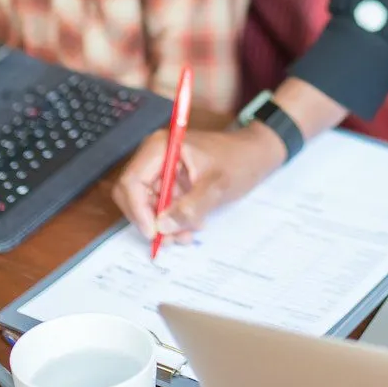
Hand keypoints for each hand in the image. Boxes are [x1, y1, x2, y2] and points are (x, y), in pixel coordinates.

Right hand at [110, 124, 284, 244]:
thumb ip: (190, 207)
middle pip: (134, 196)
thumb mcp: (217, 186)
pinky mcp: (169, 183)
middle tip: (172, 239)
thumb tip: (163, 227)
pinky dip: (173, 221)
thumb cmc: (238, 161)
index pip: (132, 182)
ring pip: (147, 206)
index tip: (154, 233)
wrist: (255, 155)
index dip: (138, 211)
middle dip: (151, 221)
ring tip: (188, 233)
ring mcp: (160, 171)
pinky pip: (161, 208)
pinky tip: (191, 226)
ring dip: (165, 225)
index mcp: (160, 147)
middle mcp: (154, 157)